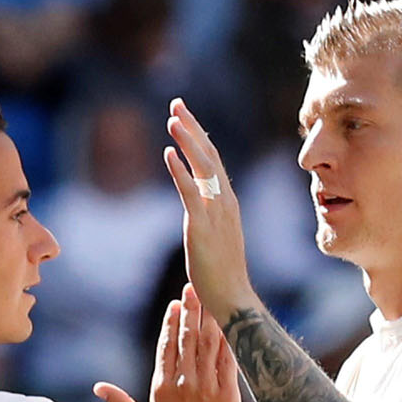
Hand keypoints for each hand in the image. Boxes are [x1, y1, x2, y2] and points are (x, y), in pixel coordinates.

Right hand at [97, 284, 240, 401]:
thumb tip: (98, 388)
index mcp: (161, 388)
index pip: (166, 346)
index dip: (170, 322)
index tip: (174, 304)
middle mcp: (184, 382)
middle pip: (187, 338)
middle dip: (190, 310)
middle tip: (193, 288)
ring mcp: (207, 386)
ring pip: (208, 343)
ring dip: (209, 318)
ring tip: (211, 296)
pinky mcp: (228, 392)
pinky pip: (228, 359)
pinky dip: (228, 339)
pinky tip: (229, 323)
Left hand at [163, 98, 256, 327]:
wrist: (232, 297)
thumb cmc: (222, 272)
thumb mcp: (216, 236)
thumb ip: (208, 216)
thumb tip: (196, 207)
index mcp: (228, 202)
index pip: (214, 161)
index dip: (199, 137)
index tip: (185, 117)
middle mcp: (225, 201)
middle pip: (209, 154)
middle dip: (192, 127)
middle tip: (176, 104)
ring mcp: (216, 212)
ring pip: (203, 167)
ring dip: (188, 140)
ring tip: (172, 119)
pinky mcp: (202, 226)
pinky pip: (191, 192)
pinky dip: (181, 170)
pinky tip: (169, 153)